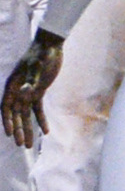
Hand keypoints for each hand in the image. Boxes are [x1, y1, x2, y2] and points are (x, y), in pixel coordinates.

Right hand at [3, 34, 61, 148]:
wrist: (50, 46)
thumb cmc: (42, 54)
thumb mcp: (38, 66)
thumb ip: (32, 79)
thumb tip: (26, 93)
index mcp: (13, 86)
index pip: (7, 107)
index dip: (8, 121)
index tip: (10, 134)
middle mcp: (18, 91)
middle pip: (16, 115)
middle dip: (19, 130)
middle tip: (23, 145)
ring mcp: (28, 92)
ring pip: (25, 114)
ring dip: (28, 129)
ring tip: (30, 145)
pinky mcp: (38, 91)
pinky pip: (37, 109)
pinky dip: (41, 119)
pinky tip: (45, 131)